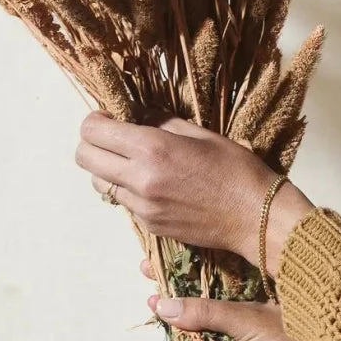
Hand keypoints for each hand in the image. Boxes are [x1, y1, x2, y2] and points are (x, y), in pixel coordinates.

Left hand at [75, 111, 294, 264]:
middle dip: (92, 144)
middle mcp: (140, 179)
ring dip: (109, 171)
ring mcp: (142, 207)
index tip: (108, 117)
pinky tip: (158, 186)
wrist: (255, 217)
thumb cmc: (236, 169)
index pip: (93, 132)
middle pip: (85, 159)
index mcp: (152, 149)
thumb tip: (139, 114)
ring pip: (101, 184)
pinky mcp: (150, 226)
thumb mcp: (201, 134)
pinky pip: (125, 204)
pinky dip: (131, 191)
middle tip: (113, 139)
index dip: (94, 121)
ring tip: (136, 164)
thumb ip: (163, 122)